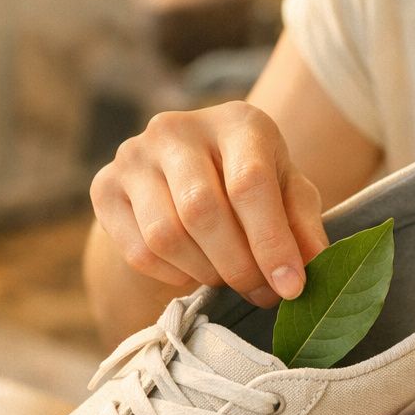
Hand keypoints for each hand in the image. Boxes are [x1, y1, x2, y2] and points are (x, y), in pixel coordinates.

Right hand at [90, 102, 328, 308]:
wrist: (185, 174)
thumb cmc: (249, 181)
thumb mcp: (287, 192)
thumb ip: (302, 224)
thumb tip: (310, 267)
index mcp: (236, 121)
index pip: (249, 183)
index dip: (271, 243)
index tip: (291, 287)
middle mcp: (177, 129)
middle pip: (202, 212)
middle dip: (238, 266)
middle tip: (261, 293)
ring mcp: (133, 155)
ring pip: (166, 235)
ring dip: (205, 273)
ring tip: (230, 279)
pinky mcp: (104, 187)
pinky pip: (138, 251)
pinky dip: (173, 274)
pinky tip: (195, 269)